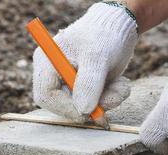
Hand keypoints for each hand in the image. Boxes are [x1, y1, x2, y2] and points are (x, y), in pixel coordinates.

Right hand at [32, 3, 137, 122]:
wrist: (119, 28)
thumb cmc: (104, 35)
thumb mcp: (97, 56)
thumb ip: (89, 83)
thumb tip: (83, 110)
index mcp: (48, 61)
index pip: (46, 95)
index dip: (65, 108)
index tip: (88, 113)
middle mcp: (55, 74)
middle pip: (64, 104)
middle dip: (91, 105)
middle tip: (113, 98)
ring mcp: (71, 82)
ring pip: (84, 106)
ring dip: (106, 101)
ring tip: (121, 86)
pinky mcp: (86, 87)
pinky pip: (95, 103)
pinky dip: (110, 98)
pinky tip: (120, 84)